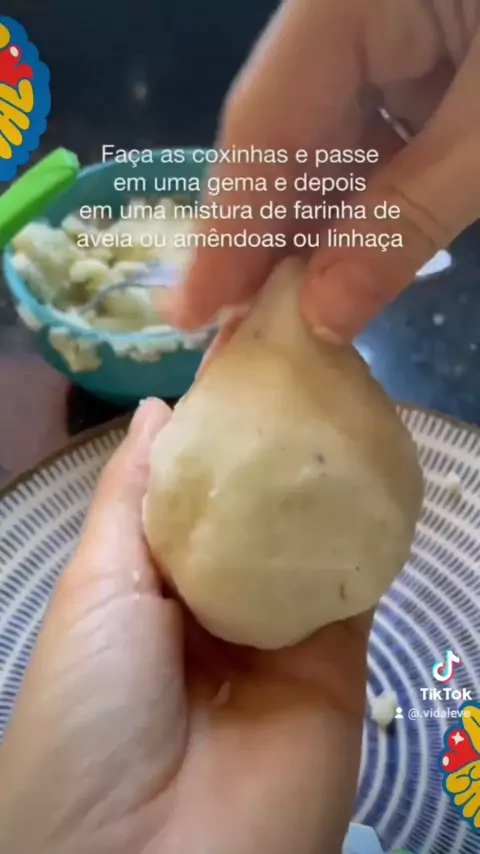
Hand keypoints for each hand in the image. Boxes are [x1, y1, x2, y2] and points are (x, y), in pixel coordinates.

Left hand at [0, 399, 370, 853]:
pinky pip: (351, 585)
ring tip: (341, 397)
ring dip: (320, 481)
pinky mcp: (337, 662)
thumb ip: (133, 495)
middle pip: (253, 512)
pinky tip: (373, 468)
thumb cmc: (93, 707)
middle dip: (274, 448)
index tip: (245, 361)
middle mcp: (215, 605)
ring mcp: (278, 633)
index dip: (214, 431)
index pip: (192, 492)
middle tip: (304, 366)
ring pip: (305, 541)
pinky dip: (363, 532)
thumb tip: (160, 408)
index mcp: (150, 587)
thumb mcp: (96, 588)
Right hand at [166, 0, 479, 340]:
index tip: (191, 314)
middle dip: (268, 243)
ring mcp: (380, 27)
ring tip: (290, 316)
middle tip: (239, 335)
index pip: (260, 130)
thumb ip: (408, 218)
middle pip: (282, 142)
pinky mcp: (415, 49)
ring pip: (326, 145)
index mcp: (342, 2)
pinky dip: (366, 202)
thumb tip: (322, 315)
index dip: (226, 233)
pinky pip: (371, 134)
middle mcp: (340, 15)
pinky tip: (351, 260)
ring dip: (318, 233)